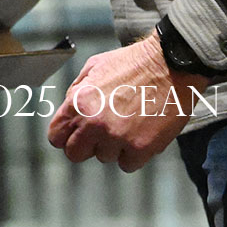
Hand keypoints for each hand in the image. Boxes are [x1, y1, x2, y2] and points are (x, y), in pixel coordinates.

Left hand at [47, 35, 211, 172]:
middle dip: (86, 144)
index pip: (55, 136)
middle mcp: (94, 123)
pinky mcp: (140, 148)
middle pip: (75, 154)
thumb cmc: (134, 62)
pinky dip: (133, 153)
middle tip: (101, 133)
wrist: (170, 64)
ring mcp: (117, 138)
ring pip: (104, 158)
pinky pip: (127, 164)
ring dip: (113, 145)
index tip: (74, 134)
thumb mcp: (95, 65)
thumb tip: (68, 109)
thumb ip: (76, 90)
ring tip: (128, 122)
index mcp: (80, 102)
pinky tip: (140, 132)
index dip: (65, 135)